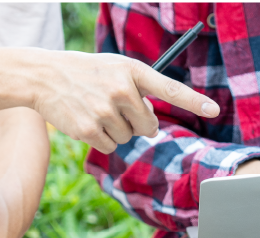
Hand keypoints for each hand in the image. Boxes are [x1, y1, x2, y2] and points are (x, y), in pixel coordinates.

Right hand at [34, 52, 219, 153]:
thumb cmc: (87, 73)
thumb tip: (152, 127)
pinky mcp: (90, 130)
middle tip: (116, 107)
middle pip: (149, 126)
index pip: (170, 88)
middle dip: (138, 123)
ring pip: (129, 138)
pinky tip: (88, 120)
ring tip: (97, 109)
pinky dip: (102, 139)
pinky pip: (111, 147)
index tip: (215, 110)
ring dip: (117, 130)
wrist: (44, 76)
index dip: (194, 101)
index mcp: (133, 71)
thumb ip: (139, 90)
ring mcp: (105, 111)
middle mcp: (121, 90)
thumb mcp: (116, 69)